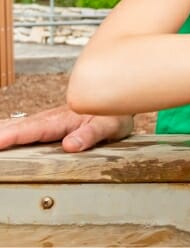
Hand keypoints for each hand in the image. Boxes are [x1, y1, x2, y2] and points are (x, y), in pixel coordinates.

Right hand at [0, 105, 133, 152]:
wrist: (117, 104)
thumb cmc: (114, 116)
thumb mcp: (109, 126)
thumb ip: (90, 135)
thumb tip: (70, 145)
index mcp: (61, 120)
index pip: (31, 130)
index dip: (11, 137)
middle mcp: (49, 119)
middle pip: (16, 127)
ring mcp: (45, 120)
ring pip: (15, 125)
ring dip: (0, 131)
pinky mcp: (45, 123)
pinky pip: (20, 127)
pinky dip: (5, 129)